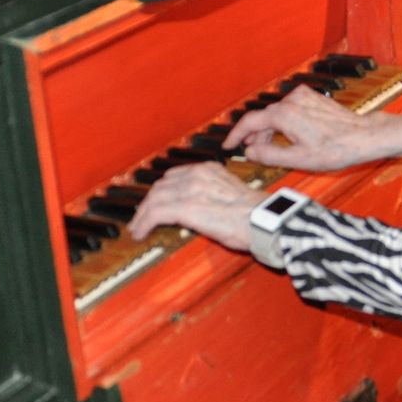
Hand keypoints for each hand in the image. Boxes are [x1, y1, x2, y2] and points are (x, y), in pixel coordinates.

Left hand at [128, 162, 256, 250]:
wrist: (263, 222)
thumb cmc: (256, 215)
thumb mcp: (232, 195)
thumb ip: (212, 196)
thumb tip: (203, 210)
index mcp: (210, 169)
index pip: (174, 176)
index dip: (161, 191)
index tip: (156, 202)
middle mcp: (198, 174)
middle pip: (161, 186)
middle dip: (148, 202)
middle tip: (142, 216)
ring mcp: (190, 189)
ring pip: (154, 198)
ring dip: (142, 214)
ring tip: (137, 227)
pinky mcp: (186, 207)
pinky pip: (155, 213)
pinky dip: (143, 223)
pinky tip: (140, 232)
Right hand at [225, 85, 401, 171]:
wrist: (364, 137)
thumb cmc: (336, 149)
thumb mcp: (298, 159)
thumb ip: (269, 155)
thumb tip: (249, 152)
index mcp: (285, 114)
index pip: (249, 121)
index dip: (235, 135)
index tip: (227, 146)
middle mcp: (292, 100)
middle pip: (263, 117)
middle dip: (254, 135)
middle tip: (250, 152)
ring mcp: (303, 96)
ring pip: (276, 113)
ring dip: (270, 130)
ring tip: (270, 148)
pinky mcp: (313, 97)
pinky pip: (289, 109)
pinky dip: (283, 122)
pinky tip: (288, 136)